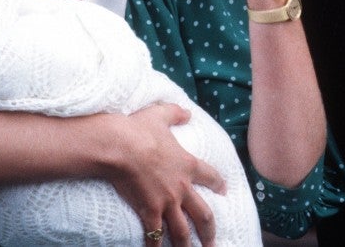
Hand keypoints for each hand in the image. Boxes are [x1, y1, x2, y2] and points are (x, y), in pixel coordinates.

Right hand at [105, 103, 224, 246]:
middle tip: (213, 242)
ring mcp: (167, 202)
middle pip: (203, 214)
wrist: (121, 146)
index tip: (224, 191)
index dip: (219, 183)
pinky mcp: (150, 211)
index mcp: (188, 164)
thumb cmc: (139, 129)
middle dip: (209, 231)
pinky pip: (156, 235)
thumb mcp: (160, 115)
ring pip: (183, 230)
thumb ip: (176, 113)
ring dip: (188, 245)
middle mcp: (182, 187)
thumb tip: (188, 112)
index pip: (211, 176)